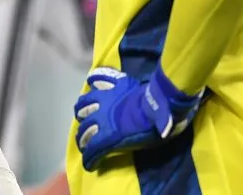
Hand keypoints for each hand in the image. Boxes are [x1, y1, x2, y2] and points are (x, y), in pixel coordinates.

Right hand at [73, 67, 201, 171]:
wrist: (160, 104)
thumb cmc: (155, 128)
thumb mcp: (140, 145)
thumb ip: (124, 145)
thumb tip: (118, 147)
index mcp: (109, 135)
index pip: (92, 150)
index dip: (89, 159)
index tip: (90, 164)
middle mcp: (101, 116)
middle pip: (84, 129)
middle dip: (82, 137)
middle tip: (85, 141)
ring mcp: (106, 98)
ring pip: (84, 103)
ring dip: (82, 110)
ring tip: (82, 113)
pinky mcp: (116, 84)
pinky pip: (101, 77)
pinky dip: (95, 78)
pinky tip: (91, 81)